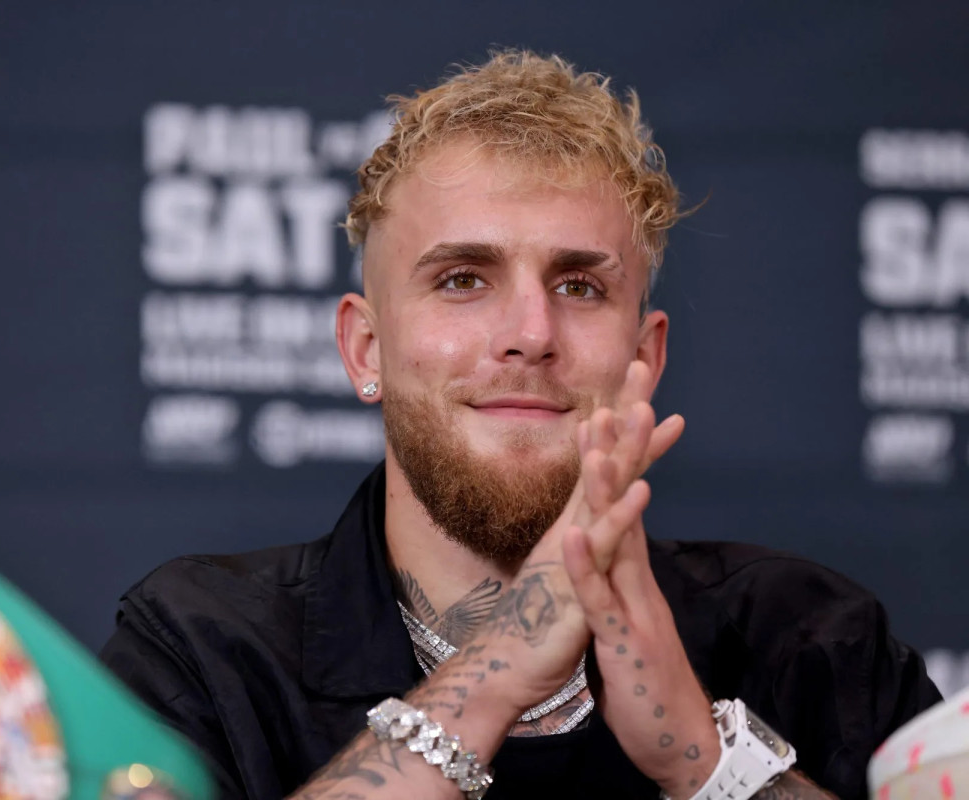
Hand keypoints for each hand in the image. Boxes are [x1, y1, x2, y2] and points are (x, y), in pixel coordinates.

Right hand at [469, 362, 683, 713]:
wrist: (502, 668)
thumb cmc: (534, 628)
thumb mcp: (564, 576)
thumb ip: (576, 547)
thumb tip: (584, 527)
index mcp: (573, 527)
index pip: (607, 467)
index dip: (628, 428)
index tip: (647, 389)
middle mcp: (572, 529)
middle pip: (605, 461)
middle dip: (626, 411)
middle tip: (645, 362)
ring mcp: (573, 553)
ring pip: (602, 492)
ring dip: (624, 449)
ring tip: (645, 408)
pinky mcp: (575, 584)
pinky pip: (601, 548)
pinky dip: (620, 517)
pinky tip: (643, 490)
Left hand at [561, 390, 718, 798]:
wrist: (680, 744)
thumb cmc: (645, 683)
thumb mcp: (624, 620)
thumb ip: (615, 583)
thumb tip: (608, 552)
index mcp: (631, 570)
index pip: (623, 495)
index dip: (617, 447)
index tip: (608, 396)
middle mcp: (637, 576)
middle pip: (631, 494)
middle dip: (629, 437)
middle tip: (629, 380)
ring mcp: (632, 604)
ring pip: (617, 535)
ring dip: (609, 485)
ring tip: (598, 436)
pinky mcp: (622, 640)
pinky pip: (598, 597)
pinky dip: (585, 563)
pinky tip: (570, 530)